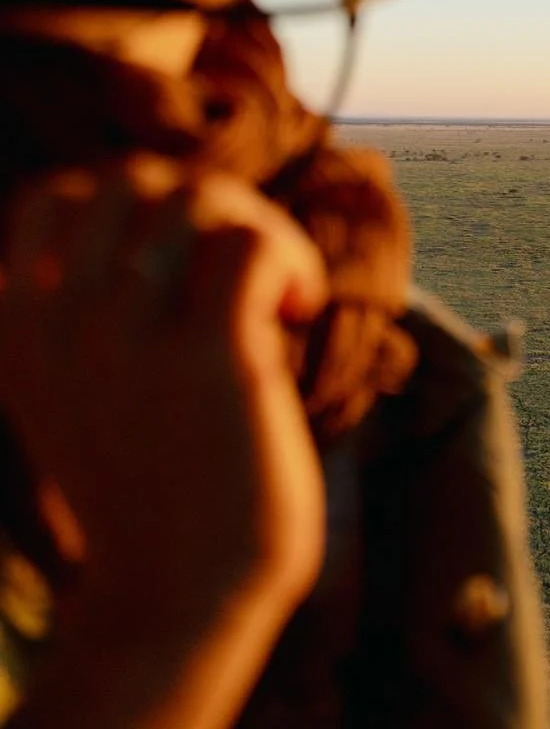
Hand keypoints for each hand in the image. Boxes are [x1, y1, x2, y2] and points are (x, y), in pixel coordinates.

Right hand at [0, 156, 329, 728]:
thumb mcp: (86, 382)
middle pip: (134, 179)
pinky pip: (251, 245)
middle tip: (247, 275)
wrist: (179, 594)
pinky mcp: (205, 357)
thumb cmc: (156, 483)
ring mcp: (123, 335)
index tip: (186, 265)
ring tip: (277, 299)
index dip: (140, 206)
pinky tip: (298, 314)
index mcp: (14, 325)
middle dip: (210, 205)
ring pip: (198, 198)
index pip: (57, 196)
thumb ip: (98, 298)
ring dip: (259, 231)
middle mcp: (55, 321)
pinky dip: (291, 260)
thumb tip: (181, 200)